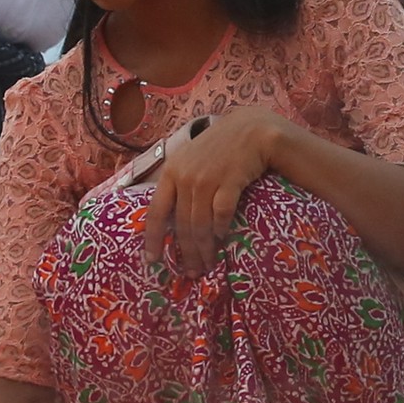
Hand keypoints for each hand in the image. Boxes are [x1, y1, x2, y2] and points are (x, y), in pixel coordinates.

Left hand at [146, 107, 294, 277]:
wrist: (251, 129)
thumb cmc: (220, 148)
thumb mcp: (191, 160)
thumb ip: (179, 183)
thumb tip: (168, 220)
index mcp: (171, 172)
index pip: (155, 212)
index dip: (152, 239)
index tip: (151, 261)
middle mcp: (185, 176)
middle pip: (181, 224)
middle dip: (185, 253)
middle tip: (191, 273)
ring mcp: (207, 178)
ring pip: (200, 224)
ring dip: (204, 249)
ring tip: (207, 265)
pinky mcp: (230, 180)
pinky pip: (221, 214)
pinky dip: (221, 230)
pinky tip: (223, 240)